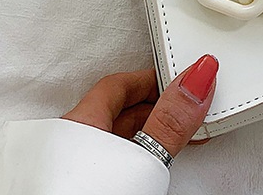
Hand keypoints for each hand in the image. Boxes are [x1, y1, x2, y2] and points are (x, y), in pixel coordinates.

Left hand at [61, 55, 218, 156]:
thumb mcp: (140, 161)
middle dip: (154, 106)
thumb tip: (197, 78)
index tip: (182, 80)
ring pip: (110, 138)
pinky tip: (146, 167)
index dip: (154, 79)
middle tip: (185, 108)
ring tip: (172, 140)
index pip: (119, 84)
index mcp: (76, 125)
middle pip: (116, 109)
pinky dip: (131, 158)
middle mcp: (65, 145)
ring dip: (144, 134)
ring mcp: (67, 170)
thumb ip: (170, 121)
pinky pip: (104, 162)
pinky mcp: (71, 189)